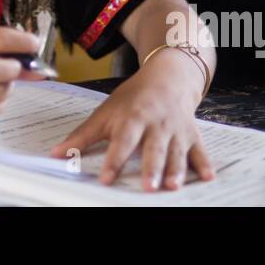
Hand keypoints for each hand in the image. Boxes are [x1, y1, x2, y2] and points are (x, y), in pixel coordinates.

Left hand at [50, 49, 213, 190]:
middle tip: (148, 188)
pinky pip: (200, 150)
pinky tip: (209, 177)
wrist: (167, 76)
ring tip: (172, 187)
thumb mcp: (105, 112)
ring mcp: (176, 130)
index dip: (114, 160)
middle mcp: (156, 124)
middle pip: (153, 149)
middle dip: (151, 168)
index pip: (122, 142)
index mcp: (133, 118)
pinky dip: (205, 164)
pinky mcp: (192, 134)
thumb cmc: (132, 98)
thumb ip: (82, 136)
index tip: (107, 179)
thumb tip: (55, 154)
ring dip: (176, 170)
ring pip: (177, 152)